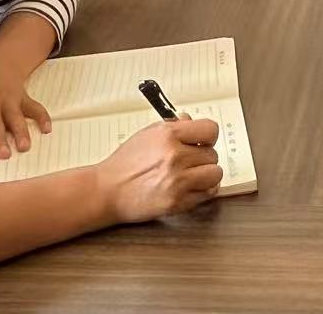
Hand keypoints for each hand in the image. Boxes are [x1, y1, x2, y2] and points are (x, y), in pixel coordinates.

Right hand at [97, 119, 224, 222]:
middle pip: (212, 154)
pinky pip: (208, 194)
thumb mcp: (147, 134)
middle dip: (203, 157)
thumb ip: (173, 126)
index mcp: (168, 135)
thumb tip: (191, 121)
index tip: (202, 141)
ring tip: (193, 175)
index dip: (207, 136)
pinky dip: (203, 191)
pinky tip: (191, 187)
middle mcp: (175, 156)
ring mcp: (178, 181)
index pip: (210, 130)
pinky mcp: (178, 202)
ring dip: (206, 175)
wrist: (107, 191)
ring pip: (215, 174)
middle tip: (190, 160)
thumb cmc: (124, 164)